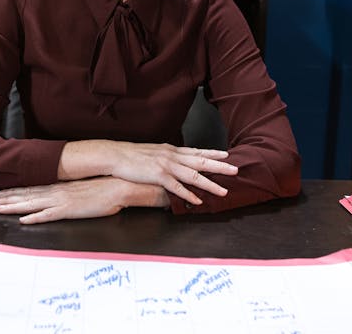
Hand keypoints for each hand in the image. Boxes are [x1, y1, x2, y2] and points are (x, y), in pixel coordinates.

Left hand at [0, 177, 165, 223]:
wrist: (118, 186)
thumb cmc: (104, 187)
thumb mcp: (83, 187)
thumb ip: (71, 191)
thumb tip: (64, 194)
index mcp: (60, 187)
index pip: (33, 188)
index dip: (17, 191)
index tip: (3, 192)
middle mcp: (57, 192)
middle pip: (27, 195)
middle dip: (8, 199)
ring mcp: (61, 201)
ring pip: (32, 204)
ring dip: (14, 207)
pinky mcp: (69, 210)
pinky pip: (47, 215)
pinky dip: (34, 217)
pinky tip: (23, 220)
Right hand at [60, 141, 237, 205]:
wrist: (115, 155)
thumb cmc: (132, 155)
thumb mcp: (153, 152)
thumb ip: (166, 157)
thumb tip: (175, 160)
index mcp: (171, 150)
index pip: (197, 151)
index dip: (213, 153)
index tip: (227, 155)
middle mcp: (172, 156)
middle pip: (201, 161)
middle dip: (220, 166)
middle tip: (236, 169)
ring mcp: (166, 165)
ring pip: (193, 175)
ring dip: (210, 184)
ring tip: (223, 190)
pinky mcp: (158, 176)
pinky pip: (177, 187)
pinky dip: (189, 194)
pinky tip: (198, 201)